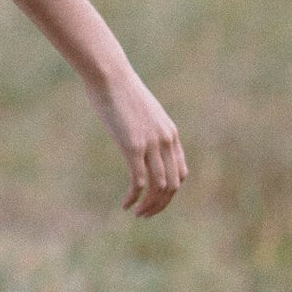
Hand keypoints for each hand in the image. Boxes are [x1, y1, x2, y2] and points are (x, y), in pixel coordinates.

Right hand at [87, 65, 186, 216]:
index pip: (180, 173)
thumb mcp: (141, 113)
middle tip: (145, 215)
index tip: (154, 200)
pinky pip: (139, 182)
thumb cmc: (120, 91)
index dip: (170, 193)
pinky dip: (133, 198)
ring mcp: (151, 144)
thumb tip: (137, 135)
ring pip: (158, 187)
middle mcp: (166, 141)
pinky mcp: (133, 147)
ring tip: (136, 214)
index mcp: (170, 134)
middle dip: (160, 204)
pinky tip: (124, 204)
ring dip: (149, 206)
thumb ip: (145, 128)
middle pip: (172, 185)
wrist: (110, 76)